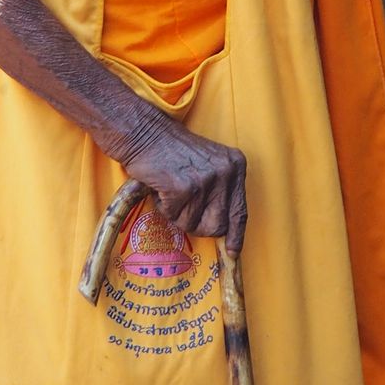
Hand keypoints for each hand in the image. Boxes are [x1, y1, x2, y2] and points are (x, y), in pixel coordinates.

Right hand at [119, 117, 247, 250]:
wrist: (144, 132)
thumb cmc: (172, 151)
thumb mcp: (208, 164)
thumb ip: (220, 191)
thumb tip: (225, 231)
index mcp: (235, 165)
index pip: (240, 211)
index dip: (236, 235)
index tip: (233, 251)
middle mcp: (225, 172)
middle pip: (218, 226)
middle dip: (198, 224)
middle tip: (183, 206)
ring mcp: (205, 180)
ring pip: (193, 225)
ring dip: (177, 213)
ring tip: (171, 189)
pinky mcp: (183, 188)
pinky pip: (174, 216)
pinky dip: (163, 207)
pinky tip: (162, 187)